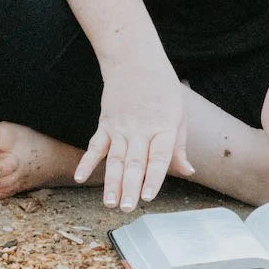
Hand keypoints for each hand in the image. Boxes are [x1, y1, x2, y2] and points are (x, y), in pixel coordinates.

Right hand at [73, 61, 194, 210]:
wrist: (134, 59)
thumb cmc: (161, 88)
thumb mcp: (179, 113)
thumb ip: (179, 145)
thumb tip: (188, 171)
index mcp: (164, 126)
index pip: (159, 156)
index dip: (153, 177)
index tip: (148, 196)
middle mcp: (141, 129)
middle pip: (134, 162)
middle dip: (130, 187)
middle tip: (126, 208)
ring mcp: (121, 127)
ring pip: (115, 158)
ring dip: (111, 182)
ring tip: (109, 203)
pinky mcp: (106, 124)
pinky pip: (95, 145)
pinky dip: (87, 162)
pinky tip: (79, 177)